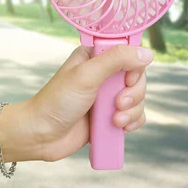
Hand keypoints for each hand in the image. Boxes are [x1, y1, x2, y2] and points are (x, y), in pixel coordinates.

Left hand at [5, 45, 151, 161]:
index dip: (134, 65)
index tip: (126, 78)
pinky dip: (133, 121)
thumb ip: (116, 60)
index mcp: (96, 56)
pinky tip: (121, 127)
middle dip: (133, 93)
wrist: (41, 135)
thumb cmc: (56, 101)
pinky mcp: (110, 116)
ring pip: (138, 97)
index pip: (129, 52)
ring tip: (115, 120)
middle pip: (138, 76)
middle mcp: (104, 74)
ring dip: (132, 110)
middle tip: (118, 103)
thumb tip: (146, 53)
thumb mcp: (87, 75)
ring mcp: (108, 96)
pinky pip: (135, 115)